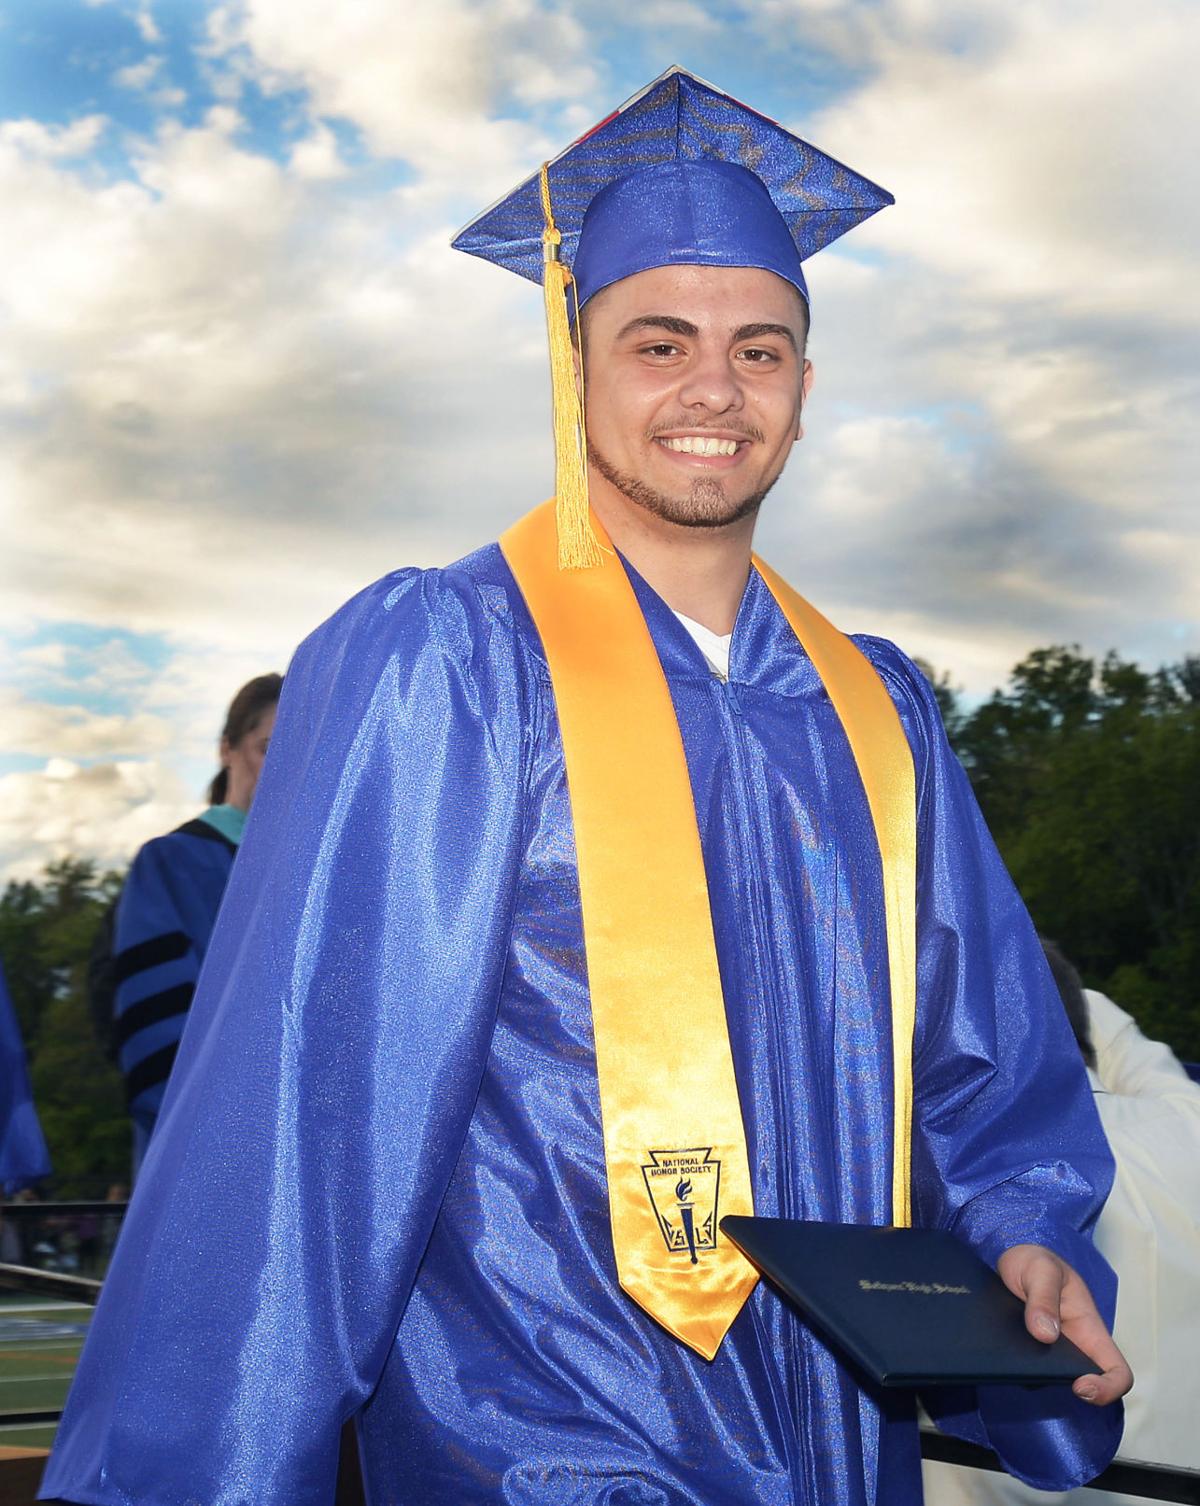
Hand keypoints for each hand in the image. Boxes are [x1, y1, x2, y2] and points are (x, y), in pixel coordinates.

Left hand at [997, 1243, 1131, 1405]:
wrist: (1010, 1256)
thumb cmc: (1036, 1261)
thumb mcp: (1041, 1270)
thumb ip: (1043, 1298)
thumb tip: (1045, 1335)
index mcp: (1090, 1329)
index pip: (1118, 1371)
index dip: (1108, 1388)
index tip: (1080, 1386)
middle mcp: (1074, 1346)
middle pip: (1083, 1383)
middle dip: (1063, 1386)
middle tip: (1035, 1376)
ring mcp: (1051, 1352)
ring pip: (1051, 1379)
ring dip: (1035, 1377)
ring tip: (1011, 1360)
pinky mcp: (1028, 1352)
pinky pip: (1027, 1369)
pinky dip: (1016, 1368)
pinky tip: (998, 1356)